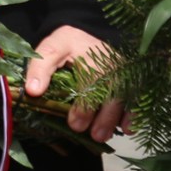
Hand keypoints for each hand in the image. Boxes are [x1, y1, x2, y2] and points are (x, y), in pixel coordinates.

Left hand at [24, 24, 127, 142]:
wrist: (86, 35)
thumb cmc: (66, 46)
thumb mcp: (50, 49)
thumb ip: (40, 68)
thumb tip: (33, 91)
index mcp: (89, 54)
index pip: (89, 81)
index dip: (84, 107)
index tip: (75, 124)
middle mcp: (110, 61)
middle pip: (112, 92)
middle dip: (104, 117)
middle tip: (95, 135)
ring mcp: (123, 69)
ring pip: (125, 96)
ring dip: (117, 118)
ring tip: (104, 135)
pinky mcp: (132, 77)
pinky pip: (138, 95)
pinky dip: (134, 113)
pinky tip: (127, 128)